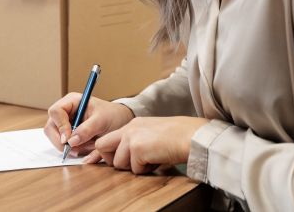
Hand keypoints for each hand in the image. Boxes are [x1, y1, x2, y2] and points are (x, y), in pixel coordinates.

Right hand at [44, 93, 134, 156]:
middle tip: (75, 150)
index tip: (68, 139)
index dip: (60, 126)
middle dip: (61, 141)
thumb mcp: (102, 121)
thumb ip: (86, 129)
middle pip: (51, 127)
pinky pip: (65, 145)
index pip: (55, 112)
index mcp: (72, 101)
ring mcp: (66, 124)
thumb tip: (71, 141)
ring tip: (89, 146)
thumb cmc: (112, 115)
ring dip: (70, 147)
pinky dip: (75, 150)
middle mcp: (66, 112)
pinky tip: (88, 147)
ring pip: (56, 138)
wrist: (121, 122)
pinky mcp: (70, 136)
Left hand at [88, 116, 207, 172]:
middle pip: (102, 146)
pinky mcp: (137, 148)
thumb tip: (129, 161)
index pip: (109, 139)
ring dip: (133, 167)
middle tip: (133, 163)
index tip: (116, 161)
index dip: (110, 153)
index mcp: (133, 124)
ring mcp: (131, 137)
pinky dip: (145, 170)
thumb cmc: (179, 137)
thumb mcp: (153, 136)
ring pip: (118, 163)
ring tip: (151, 161)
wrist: (192, 136)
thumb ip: (138, 144)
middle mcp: (129, 128)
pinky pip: (134, 169)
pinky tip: (157, 160)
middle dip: (113, 160)